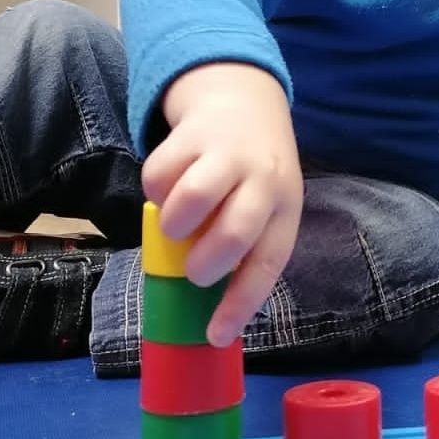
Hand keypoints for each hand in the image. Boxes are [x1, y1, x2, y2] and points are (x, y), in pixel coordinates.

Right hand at [141, 62, 303, 346]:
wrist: (244, 103)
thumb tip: (210, 308)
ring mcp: (227, 153)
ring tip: (177, 226)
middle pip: (235, 231)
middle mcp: (262, 178)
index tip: (216, 335)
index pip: (268, 261)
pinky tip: (169, 188)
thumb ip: (244, 246)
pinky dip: (155, 191)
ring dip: (174, 225)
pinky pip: (159, 174)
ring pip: (192, 198)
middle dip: (207, 264)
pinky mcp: (189, 135)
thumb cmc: (254, 173)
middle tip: (194, 270)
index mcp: (284, 205)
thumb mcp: (265, 206)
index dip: (241, 304)